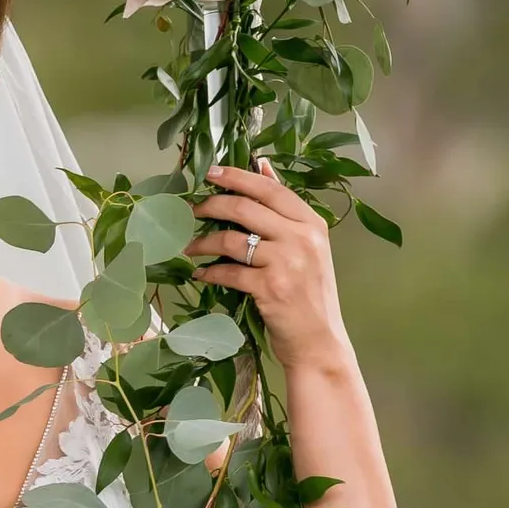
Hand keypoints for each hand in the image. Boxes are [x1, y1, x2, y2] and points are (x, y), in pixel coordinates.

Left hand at [188, 163, 347, 373]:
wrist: (319, 341)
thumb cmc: (309, 294)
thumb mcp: (308, 247)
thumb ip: (285, 210)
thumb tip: (262, 166)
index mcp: (312, 223)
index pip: (270, 189)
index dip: (238, 177)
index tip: (212, 172)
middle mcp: (302, 238)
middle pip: (246, 208)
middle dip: (212, 205)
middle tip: (191, 209)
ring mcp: (286, 262)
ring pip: (232, 239)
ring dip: (203, 242)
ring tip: (188, 246)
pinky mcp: (269, 287)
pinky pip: (229, 272)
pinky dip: (210, 272)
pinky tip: (200, 273)